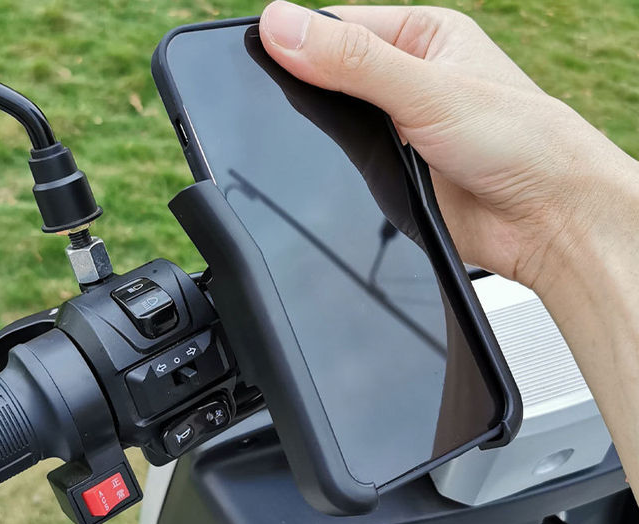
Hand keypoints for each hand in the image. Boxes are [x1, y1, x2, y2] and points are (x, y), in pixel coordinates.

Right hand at [259, 2, 638, 295]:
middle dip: (305, 81)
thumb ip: (354, 61)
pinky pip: (347, 161)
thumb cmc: (517, 140)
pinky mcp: (392, 172)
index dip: (300, 35)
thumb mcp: (427, 88)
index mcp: (424, 38)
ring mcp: (398, 129)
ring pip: (336, 119)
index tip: (261, 45)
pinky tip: (318, 162)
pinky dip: (329, 162)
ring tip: (292, 129)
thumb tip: (282, 27)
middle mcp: (409, 81)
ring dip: (318, 125)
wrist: (543, 219)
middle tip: (271, 93)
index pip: (342, 24)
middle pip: (333, 71)